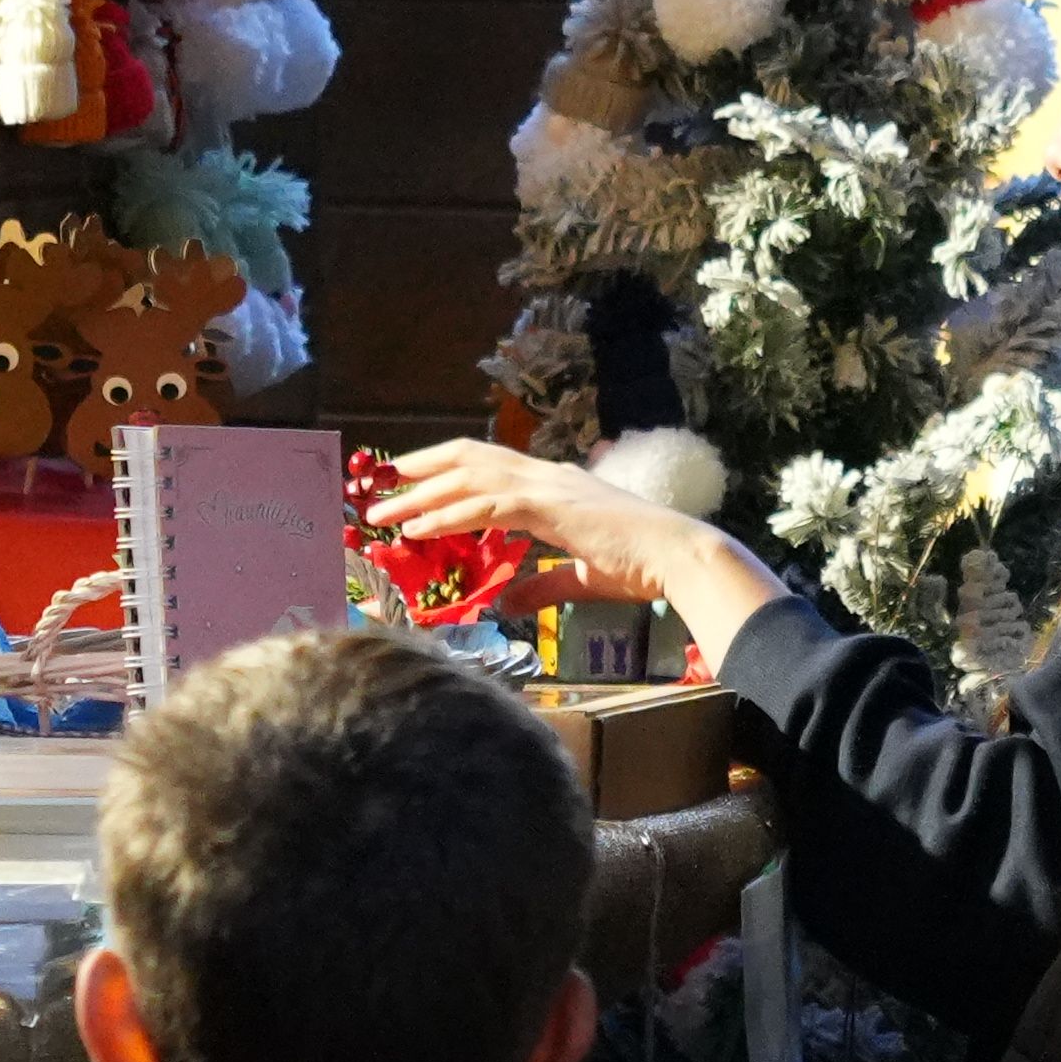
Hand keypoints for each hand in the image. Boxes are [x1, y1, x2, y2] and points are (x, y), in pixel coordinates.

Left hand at [373, 436, 781, 656]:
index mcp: (555, 485)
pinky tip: (418, 528)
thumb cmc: (642, 566)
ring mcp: (549, 486)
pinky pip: (486, 506)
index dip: (448, 470)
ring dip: (421, 494)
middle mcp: (548, 475)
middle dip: (422, 468)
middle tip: (382, 482)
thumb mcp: (580, 578)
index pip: (489, 466)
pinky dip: (447, 516)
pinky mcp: (550, 506)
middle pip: (470, 458)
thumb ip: (540, 586)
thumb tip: (508, 603)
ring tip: (383, 511)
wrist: (678, 557)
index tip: (413, 481)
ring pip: (469, 478)